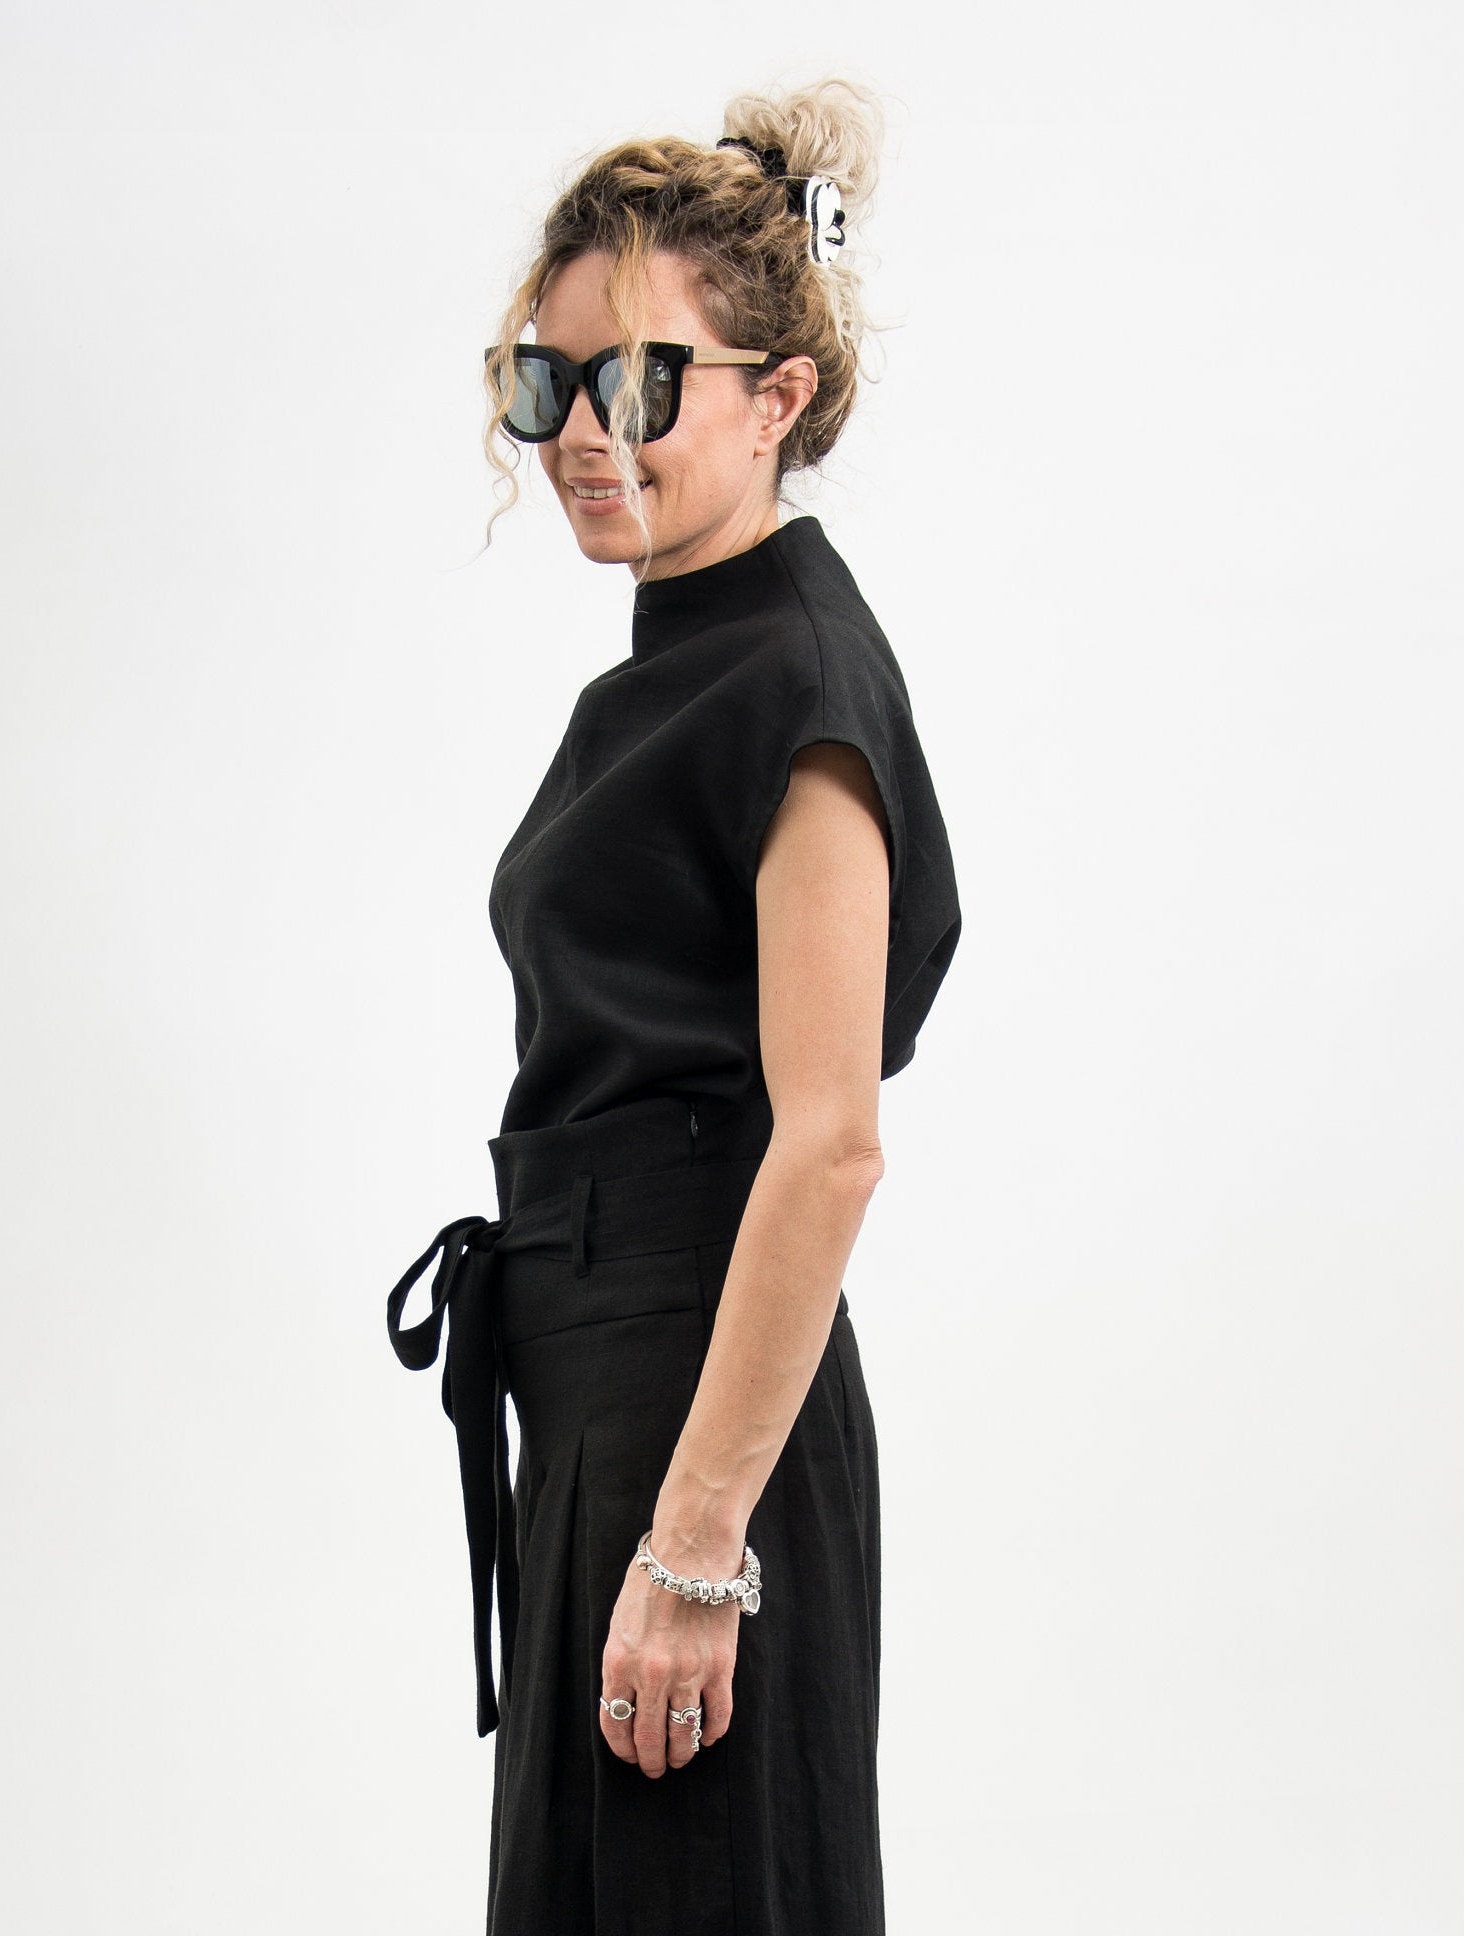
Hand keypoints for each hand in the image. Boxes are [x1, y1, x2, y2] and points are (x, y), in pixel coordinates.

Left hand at [599, 1536, 742, 1776]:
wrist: (691, 1553)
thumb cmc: (651, 1581)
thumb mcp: (619, 1624)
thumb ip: (621, 1665)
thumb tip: (626, 1703)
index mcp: (619, 1663)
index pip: (615, 1724)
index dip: (623, 1748)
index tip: (630, 1755)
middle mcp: (651, 1675)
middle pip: (649, 1738)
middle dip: (651, 1761)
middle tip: (655, 1769)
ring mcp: (689, 1674)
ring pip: (684, 1734)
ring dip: (681, 1753)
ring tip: (681, 1757)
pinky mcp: (720, 1668)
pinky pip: (718, 1715)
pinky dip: (713, 1732)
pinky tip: (708, 1735)